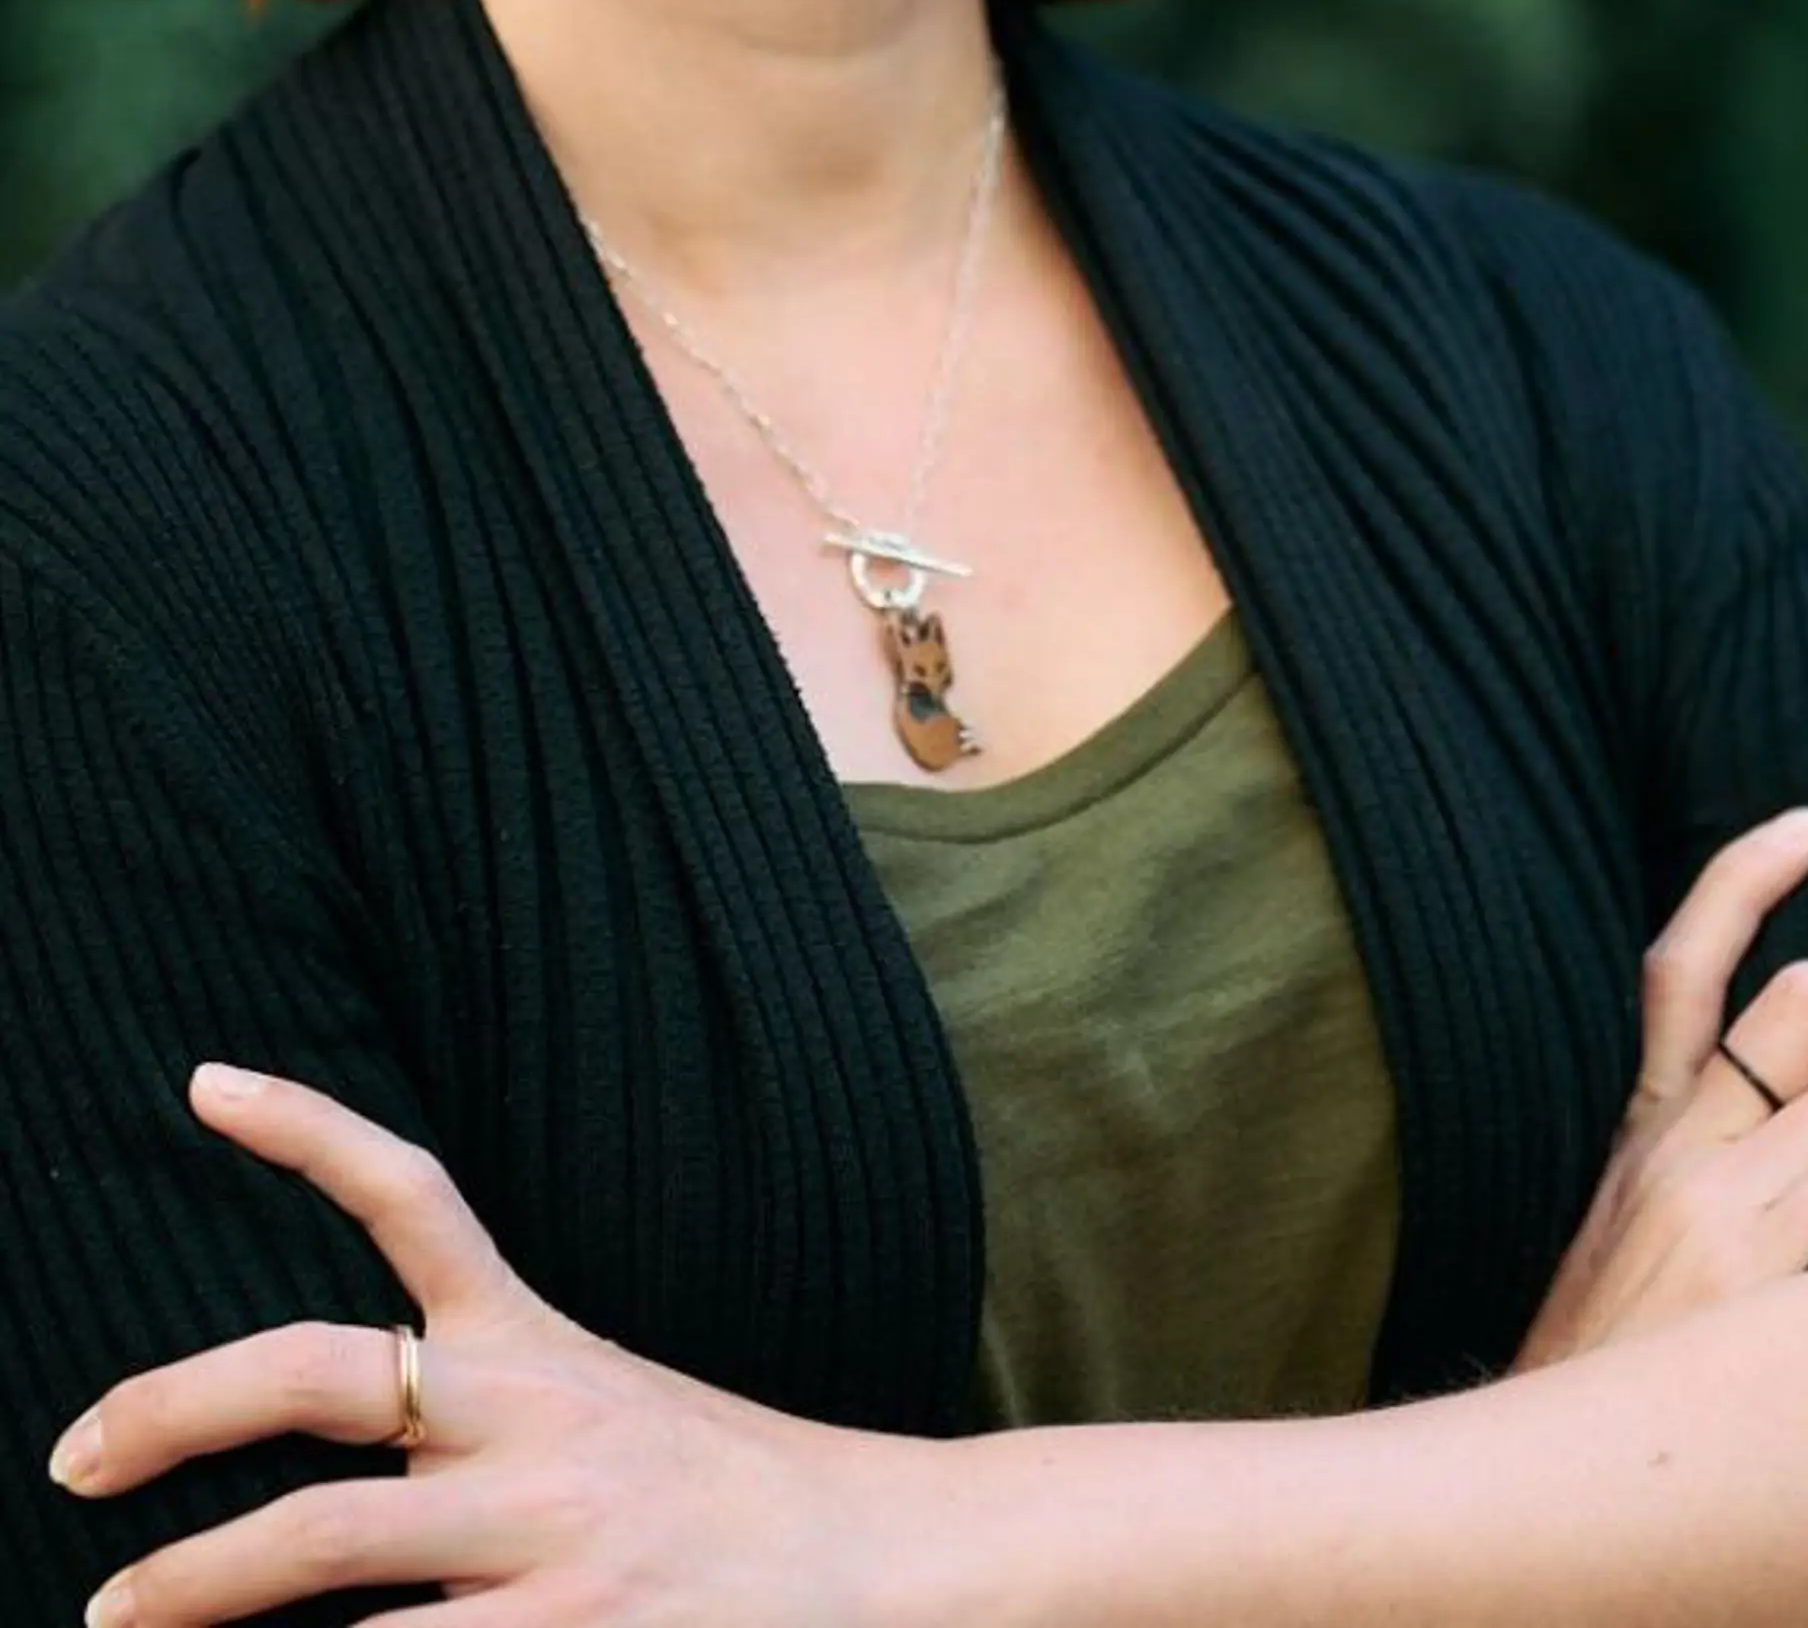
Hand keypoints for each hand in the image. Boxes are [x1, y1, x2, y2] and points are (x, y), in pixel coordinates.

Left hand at [48, 1062, 910, 1625]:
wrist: (880, 1564)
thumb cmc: (727, 1495)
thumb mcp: (607, 1410)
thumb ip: (485, 1414)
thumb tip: (350, 1447)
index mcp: (536, 1344)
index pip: (413, 1197)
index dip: (306, 1128)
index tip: (205, 1081)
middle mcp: (526, 1421)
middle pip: (313, 1380)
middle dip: (171, 1414)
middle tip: (75, 1460)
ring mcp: (540, 1538)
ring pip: (321, 1545)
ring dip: (192, 1588)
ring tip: (111, 1618)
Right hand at [1515, 806, 1807, 1370]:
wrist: (1534, 1481)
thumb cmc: (1608, 1378)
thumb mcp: (1638, 1253)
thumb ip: (1706, 1184)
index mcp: (1647, 1133)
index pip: (1682, 969)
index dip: (1740, 882)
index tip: (1804, 821)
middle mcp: (1675, 1147)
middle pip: (1795, 1007)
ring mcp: (1710, 1202)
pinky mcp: (1745, 1268)